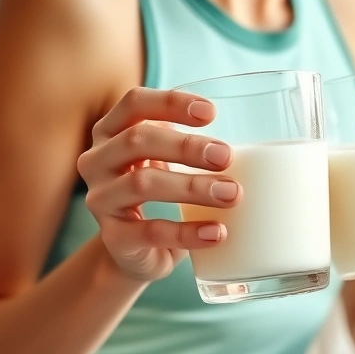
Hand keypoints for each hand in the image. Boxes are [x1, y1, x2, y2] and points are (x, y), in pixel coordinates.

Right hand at [77, 87, 239, 279]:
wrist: (138, 252)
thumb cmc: (162, 194)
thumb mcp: (171, 161)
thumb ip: (195, 144)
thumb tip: (257, 144)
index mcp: (112, 132)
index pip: (134, 103)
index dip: (171, 102)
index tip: (212, 113)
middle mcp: (97, 161)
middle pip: (138, 140)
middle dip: (186, 146)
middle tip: (227, 156)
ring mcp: (101, 200)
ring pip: (142, 184)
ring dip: (192, 187)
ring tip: (233, 194)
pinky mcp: (114, 238)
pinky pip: (150, 232)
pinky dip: (188, 232)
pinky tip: (217, 232)